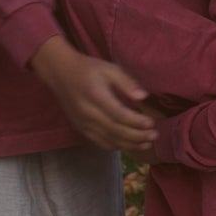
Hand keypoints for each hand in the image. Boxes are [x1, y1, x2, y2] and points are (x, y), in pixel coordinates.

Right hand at [29, 36, 157, 152]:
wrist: (60, 74)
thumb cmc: (88, 69)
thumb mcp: (109, 69)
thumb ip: (127, 82)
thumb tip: (143, 97)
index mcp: (96, 96)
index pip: (119, 115)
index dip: (136, 122)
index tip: (152, 123)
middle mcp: (88, 113)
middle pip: (115, 131)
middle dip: (137, 136)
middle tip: (154, 136)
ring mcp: (83, 123)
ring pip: (108, 140)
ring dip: (129, 145)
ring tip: (147, 144)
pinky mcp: (81, 128)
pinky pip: (100, 142)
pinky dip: (116, 146)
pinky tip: (129, 144)